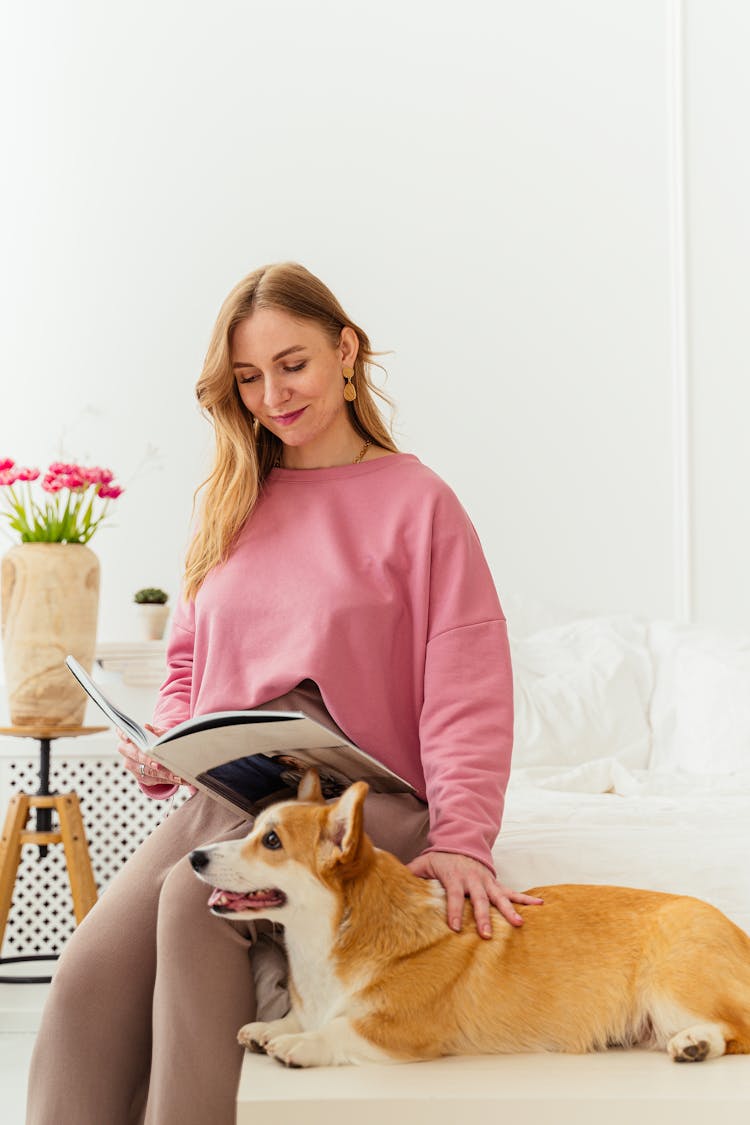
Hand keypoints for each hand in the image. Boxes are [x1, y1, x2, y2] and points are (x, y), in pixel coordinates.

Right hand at [116, 723, 184, 787]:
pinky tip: (178, 779)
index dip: (124, 735)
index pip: (122, 734)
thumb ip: (154, 731)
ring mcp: (132, 766)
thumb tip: (146, 727)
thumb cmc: (156, 740)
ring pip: (147, 771)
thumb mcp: (158, 734)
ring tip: (177, 775)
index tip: (129, 738)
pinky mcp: (141, 777)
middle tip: (159, 764)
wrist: (156, 753)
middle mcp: (127, 752)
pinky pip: (154, 779)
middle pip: (137, 756)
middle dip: (149, 760)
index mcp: (128, 738)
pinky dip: (167, 779)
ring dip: (164, 774)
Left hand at [407, 851, 543, 937]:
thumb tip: (392, 883)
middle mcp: (473, 879)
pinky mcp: (495, 883)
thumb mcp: (422, 863)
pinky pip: (512, 892)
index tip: (456, 927)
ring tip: (519, 924)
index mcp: (454, 877)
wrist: (460, 842)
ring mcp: (487, 881)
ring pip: (499, 897)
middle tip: (488, 935)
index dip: (455, 911)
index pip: (454, 896)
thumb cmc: (439, 858)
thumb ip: (410, 874)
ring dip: (509, 911)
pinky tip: (540, 905)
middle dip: (484, 917)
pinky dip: (526, 899)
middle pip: (479, 900)